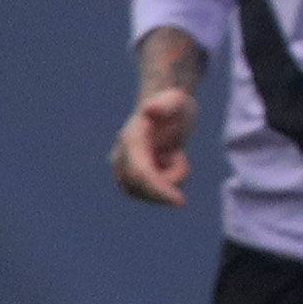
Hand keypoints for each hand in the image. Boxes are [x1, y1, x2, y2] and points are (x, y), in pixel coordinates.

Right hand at [111, 85, 194, 206]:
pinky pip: (152, 192)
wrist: (167, 108)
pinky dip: (168, 182)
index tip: (180, 201)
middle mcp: (121, 156)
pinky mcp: (131, 176)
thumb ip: (164, 106)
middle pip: (141, 189)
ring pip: (147, 193)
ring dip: (169, 180)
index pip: (142, 173)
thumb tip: (148, 109)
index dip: (159, 190)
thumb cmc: (173, 104)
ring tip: (174, 153)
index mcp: (131, 141)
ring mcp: (123, 168)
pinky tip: (168, 161)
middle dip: (165, 186)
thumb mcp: (175, 102)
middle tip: (180, 158)